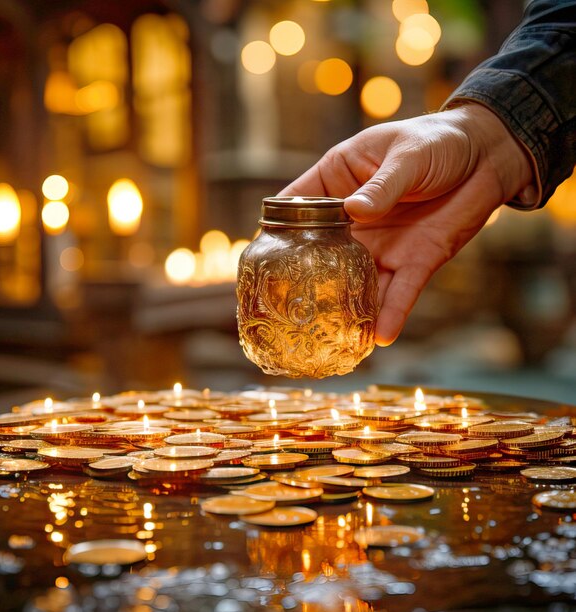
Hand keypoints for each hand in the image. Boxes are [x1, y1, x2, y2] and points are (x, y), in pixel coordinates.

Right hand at [280, 103, 533, 346]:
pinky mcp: (414, 261)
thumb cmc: (438, 141)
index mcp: (338, 183)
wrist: (488, 156)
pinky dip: (391, 314)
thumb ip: (381, 186)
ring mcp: (381, 246)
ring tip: (327, 337)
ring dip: (345, 309)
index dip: (275, 232)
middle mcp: (353, 222)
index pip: (296, 209)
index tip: (257, 259)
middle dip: (303, 283)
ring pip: (356, 284)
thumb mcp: (406, 155)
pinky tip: (380, 337)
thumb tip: (353, 211)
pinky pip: (399, 292)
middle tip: (283, 312)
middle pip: (319, 257)